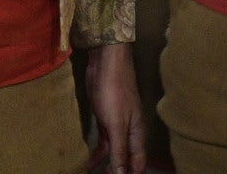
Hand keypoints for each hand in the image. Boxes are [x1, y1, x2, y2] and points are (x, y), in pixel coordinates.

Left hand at [84, 43, 145, 173]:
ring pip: (114, 151)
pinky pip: (103, 141)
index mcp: (137, 135)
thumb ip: (120, 150)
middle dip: (118, 171)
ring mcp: (116, 125)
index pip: (138, 163)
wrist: (106, 63)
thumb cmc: (115, 91)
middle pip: (127, 159)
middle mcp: (129, 132)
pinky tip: (89, 161)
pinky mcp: (104, 118)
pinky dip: (97, 152)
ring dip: (107, 164)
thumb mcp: (116, 124)